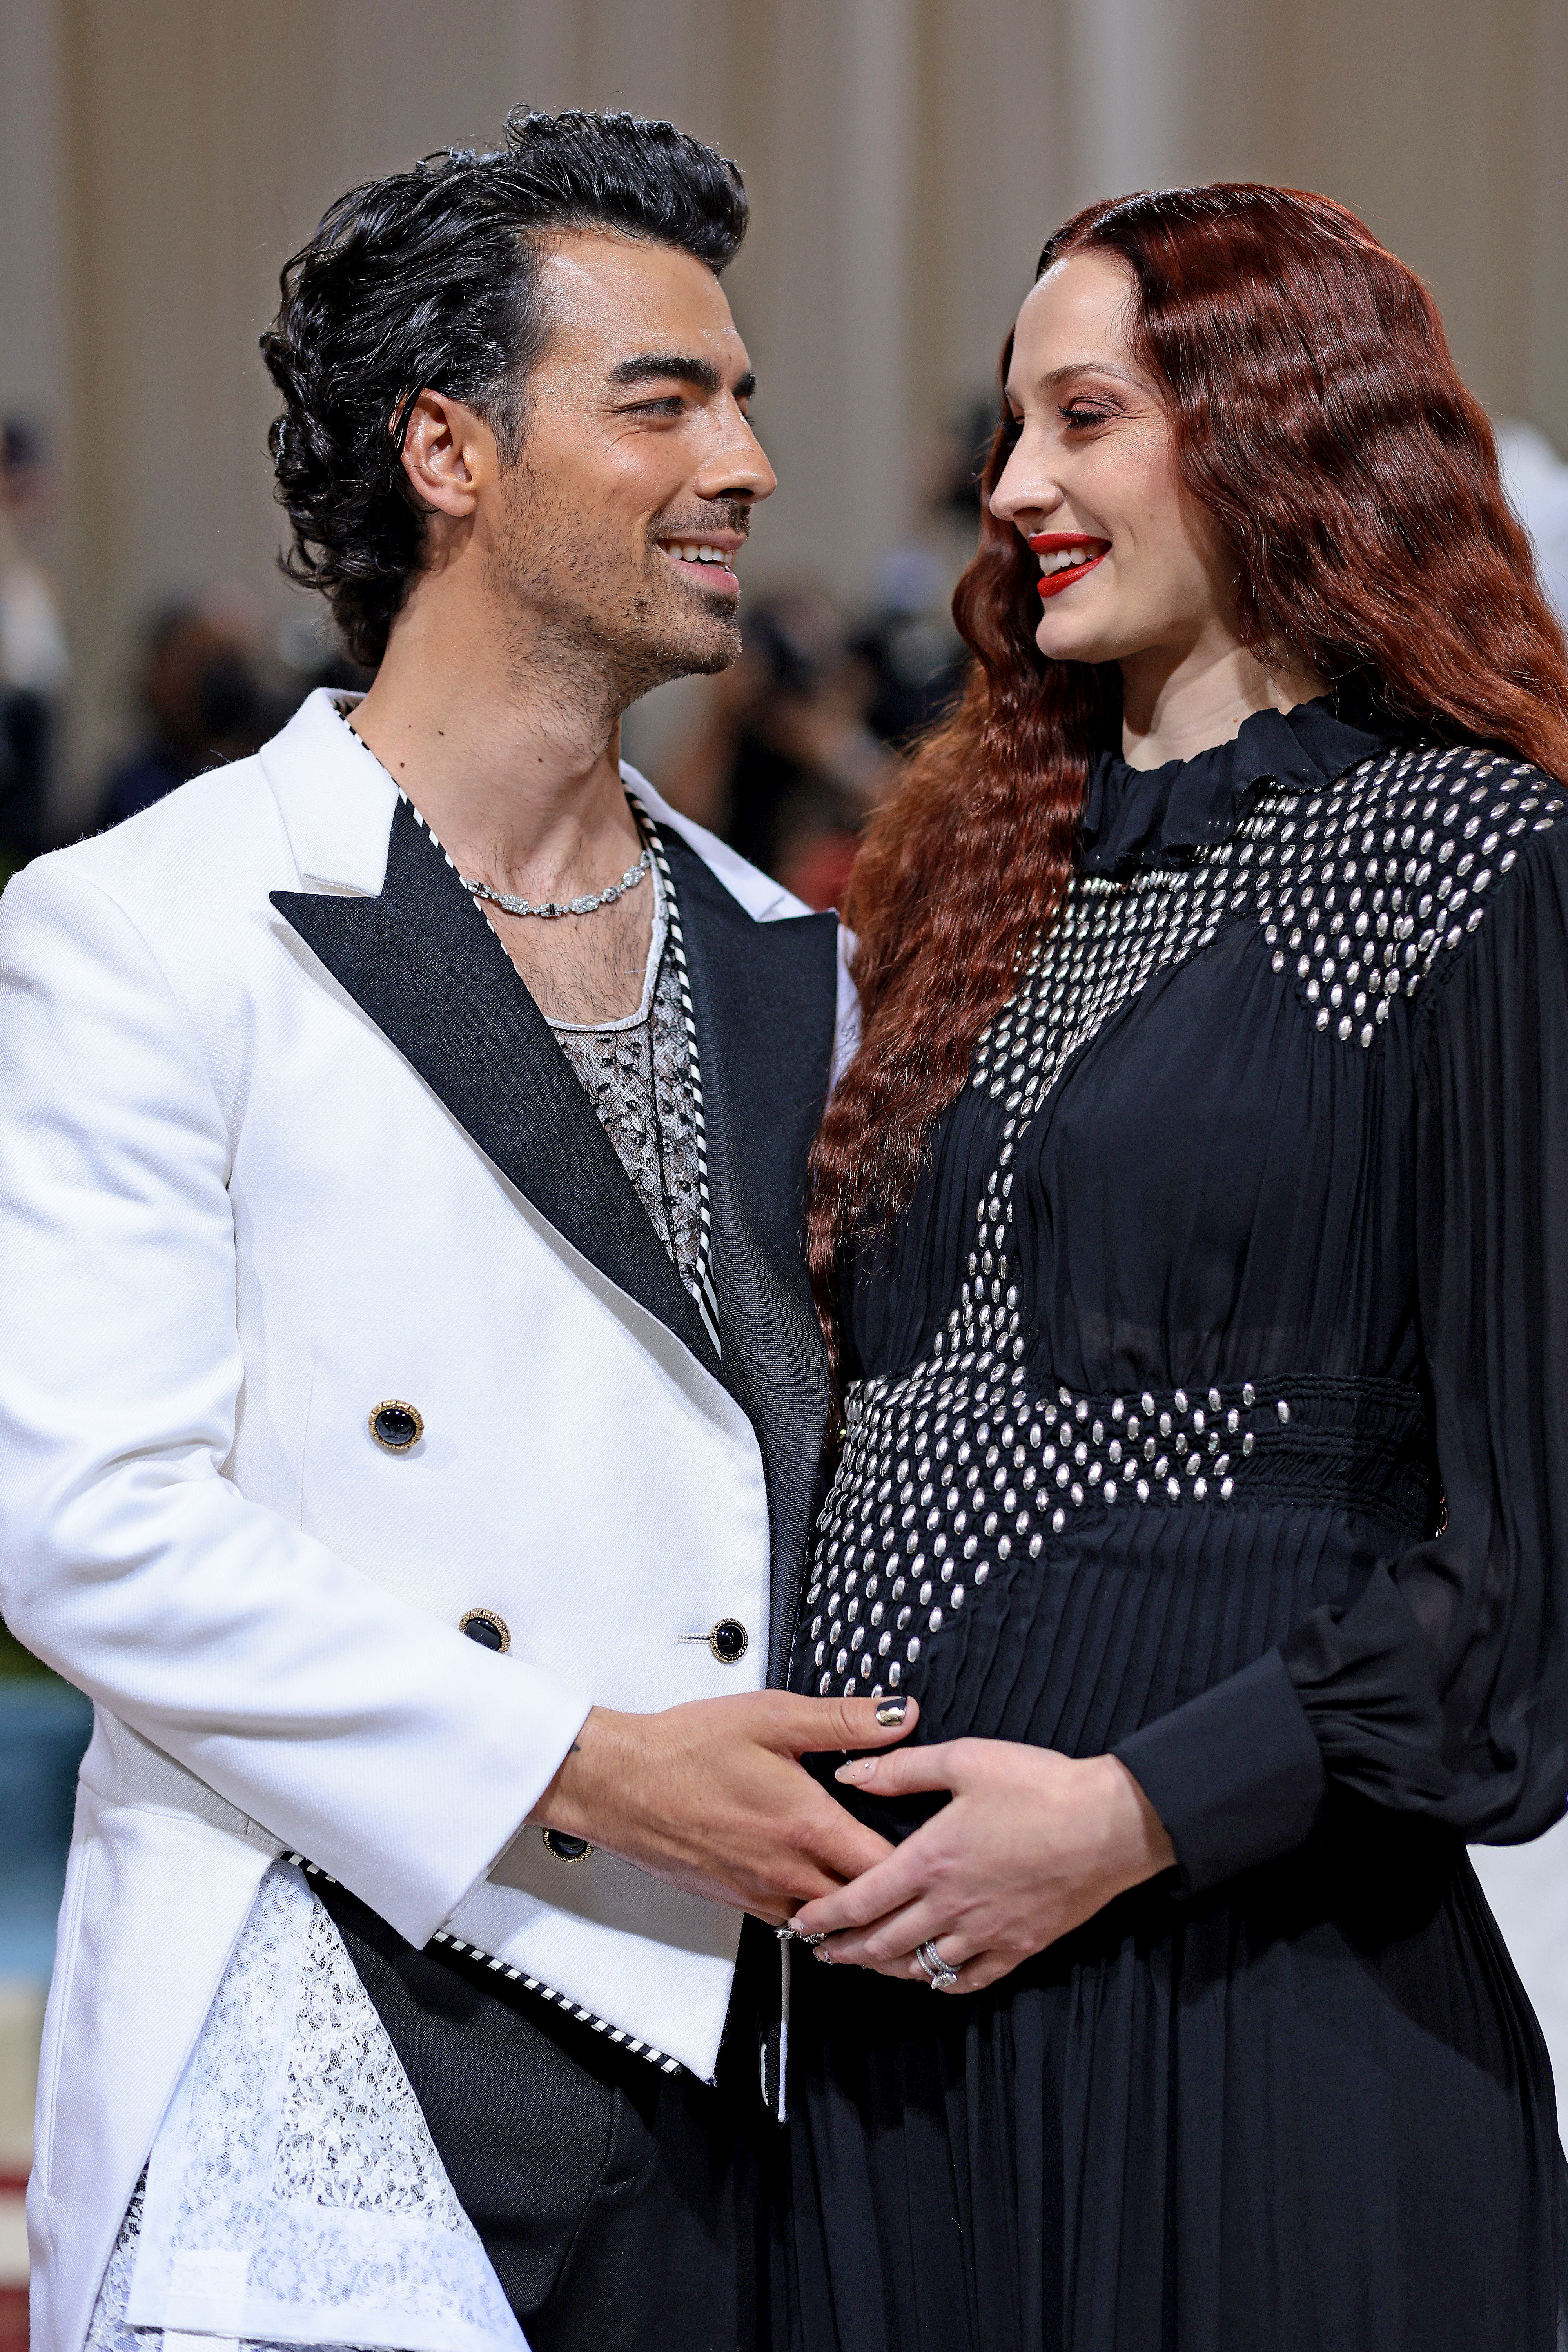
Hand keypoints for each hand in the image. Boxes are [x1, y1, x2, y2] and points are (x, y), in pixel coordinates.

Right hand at [527, 1691, 918, 1923]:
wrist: (618, 1784)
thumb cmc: (686, 1749)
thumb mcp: (771, 1716)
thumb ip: (843, 1719)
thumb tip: (901, 1714)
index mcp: (808, 1826)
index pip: (888, 1867)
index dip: (925, 1865)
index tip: (949, 1852)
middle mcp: (790, 1871)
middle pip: (867, 1907)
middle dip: (903, 1901)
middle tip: (937, 1886)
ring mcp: (763, 1893)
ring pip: (832, 1922)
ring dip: (862, 1914)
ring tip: (895, 1900)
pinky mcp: (739, 1901)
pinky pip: (794, 1919)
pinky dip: (821, 1914)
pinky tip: (830, 1893)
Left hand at [789, 1739, 1173, 1991]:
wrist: (1111, 1823)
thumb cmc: (1040, 1787)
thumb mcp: (964, 1760)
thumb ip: (901, 1770)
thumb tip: (850, 1773)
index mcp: (931, 1860)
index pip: (860, 1900)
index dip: (824, 1916)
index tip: (800, 1923)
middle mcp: (951, 1906)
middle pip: (882, 1943)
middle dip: (844, 1950)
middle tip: (821, 1951)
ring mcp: (987, 1932)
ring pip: (920, 1967)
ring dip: (885, 1969)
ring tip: (865, 1964)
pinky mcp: (1020, 1947)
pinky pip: (969, 1979)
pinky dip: (941, 1982)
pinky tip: (931, 1976)